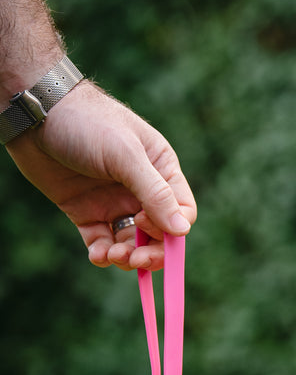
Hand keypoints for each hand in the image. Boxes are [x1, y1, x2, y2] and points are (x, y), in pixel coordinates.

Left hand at [6, 80, 195, 269]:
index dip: (170, 228)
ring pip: (130, 243)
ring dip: (126, 256)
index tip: (145, 224)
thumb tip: (182, 230)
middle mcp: (140, 189)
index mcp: (160, 170)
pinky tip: (98, 255)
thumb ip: (155, 193)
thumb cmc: (86, 122)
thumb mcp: (125, 155)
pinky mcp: (87, 212)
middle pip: (158, 234)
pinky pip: (101, 242)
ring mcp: (113, 202)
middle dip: (150, 252)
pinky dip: (102, 254)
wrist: (34, 113)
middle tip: (135, 260)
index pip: (181, 211)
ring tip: (113, 256)